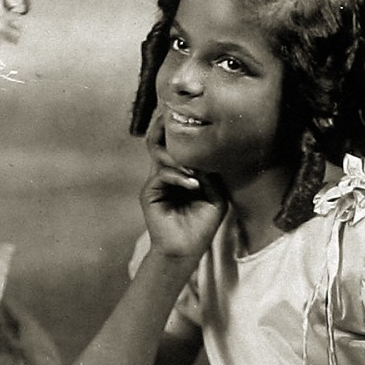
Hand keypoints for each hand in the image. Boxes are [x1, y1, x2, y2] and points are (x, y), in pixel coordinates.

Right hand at [140, 114, 227, 262]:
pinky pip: (161, 175)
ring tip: (193, 166)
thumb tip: (205, 157)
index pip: (178, 145)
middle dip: (165, 127)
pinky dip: (178, 177)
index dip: (181, 131)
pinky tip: (192, 185)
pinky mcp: (149, 192)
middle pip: (160, 141)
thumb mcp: (216, 198)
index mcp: (181, 171)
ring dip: (177, 157)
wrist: (185, 249)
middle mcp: (166, 172)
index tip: (194, 115)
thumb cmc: (202, 225)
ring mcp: (156, 181)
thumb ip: (211, 177)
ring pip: (158, 154)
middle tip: (176, 115)